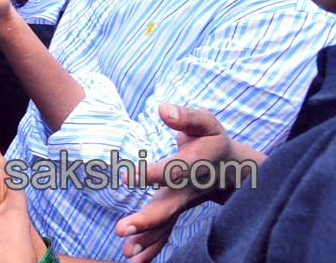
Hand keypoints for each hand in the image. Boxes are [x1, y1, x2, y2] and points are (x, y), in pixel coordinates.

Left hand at [115, 104, 253, 262]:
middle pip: (167, 207)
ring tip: (125, 252)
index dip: (149, 173)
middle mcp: (187, 190)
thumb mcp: (206, 123)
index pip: (171, 171)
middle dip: (145, 219)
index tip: (126, 176)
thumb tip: (162, 108)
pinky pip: (166, 232)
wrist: (236, 170)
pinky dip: (152, 248)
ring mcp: (183, 204)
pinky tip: (134, 260)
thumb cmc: (213, 141)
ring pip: (165, 224)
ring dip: (146, 239)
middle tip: (121, 228)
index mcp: (192, 166)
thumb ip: (185, 116)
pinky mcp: (178, 212)